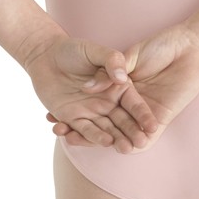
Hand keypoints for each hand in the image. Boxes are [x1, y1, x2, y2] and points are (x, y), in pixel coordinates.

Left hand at [25, 30, 159, 153]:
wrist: (46, 56)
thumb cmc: (73, 50)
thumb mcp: (94, 50)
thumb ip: (111, 60)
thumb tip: (122, 77)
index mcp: (118, 86)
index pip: (134, 103)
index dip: (143, 114)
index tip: (153, 127)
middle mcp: (107, 101)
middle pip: (123, 120)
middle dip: (132, 132)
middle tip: (141, 143)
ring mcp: (91, 111)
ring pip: (107, 129)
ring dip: (116, 139)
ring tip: (124, 148)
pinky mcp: (74, 117)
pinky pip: (84, 129)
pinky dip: (92, 136)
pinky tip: (103, 142)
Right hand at [46, 23, 198, 152]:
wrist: (191, 47)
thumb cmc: (162, 45)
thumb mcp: (131, 56)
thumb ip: (110, 72)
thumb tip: (87, 88)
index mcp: (123, 86)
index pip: (95, 103)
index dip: (76, 110)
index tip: (53, 116)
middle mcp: (131, 102)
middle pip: (103, 121)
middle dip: (81, 128)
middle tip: (59, 132)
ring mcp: (145, 111)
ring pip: (120, 132)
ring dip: (102, 139)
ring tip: (79, 142)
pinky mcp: (162, 118)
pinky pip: (146, 136)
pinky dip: (134, 143)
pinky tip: (117, 147)